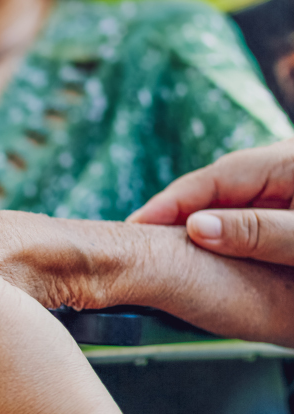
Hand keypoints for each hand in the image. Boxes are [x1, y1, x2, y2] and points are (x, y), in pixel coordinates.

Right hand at [129, 138, 293, 264]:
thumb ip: (257, 231)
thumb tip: (194, 227)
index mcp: (287, 161)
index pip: (216, 177)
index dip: (172, 202)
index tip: (135, 225)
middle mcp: (280, 167)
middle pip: (216, 189)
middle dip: (175, 214)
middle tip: (136, 242)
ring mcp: (284, 187)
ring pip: (228, 204)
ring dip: (195, 227)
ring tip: (158, 248)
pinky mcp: (284, 206)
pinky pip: (243, 218)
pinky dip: (219, 236)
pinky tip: (199, 251)